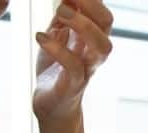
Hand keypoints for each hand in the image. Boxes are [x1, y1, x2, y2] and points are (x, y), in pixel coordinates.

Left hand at [33, 0, 112, 126]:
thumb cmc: (55, 70)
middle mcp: (93, 53)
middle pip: (107, 24)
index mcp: (91, 39)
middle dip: (90, 6)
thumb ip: (62, 18)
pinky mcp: (73, 85)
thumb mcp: (57, 36)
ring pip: (100, 46)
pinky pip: (74, 66)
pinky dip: (57, 48)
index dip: (91, 0)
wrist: (51, 106)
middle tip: (63, 2)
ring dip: (82, 25)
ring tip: (59, 13)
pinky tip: (40, 37)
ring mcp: (86, 69)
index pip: (101, 13)